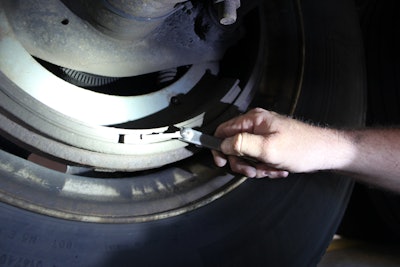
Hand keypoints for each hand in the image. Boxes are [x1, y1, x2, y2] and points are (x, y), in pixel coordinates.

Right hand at [212, 108, 332, 177]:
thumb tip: (222, 144)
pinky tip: (277, 169)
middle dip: (242, 162)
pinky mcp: (270, 143)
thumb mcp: (267, 148)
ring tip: (270, 170)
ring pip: (247, 155)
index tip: (222, 162)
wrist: (325, 152)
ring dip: (256, 167)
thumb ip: (241, 144)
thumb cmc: (301, 148)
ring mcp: (264, 134)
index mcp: (253, 120)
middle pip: (234, 145)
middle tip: (253, 171)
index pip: (223, 130)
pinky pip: (259, 158)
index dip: (219, 147)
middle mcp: (257, 124)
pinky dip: (266, 166)